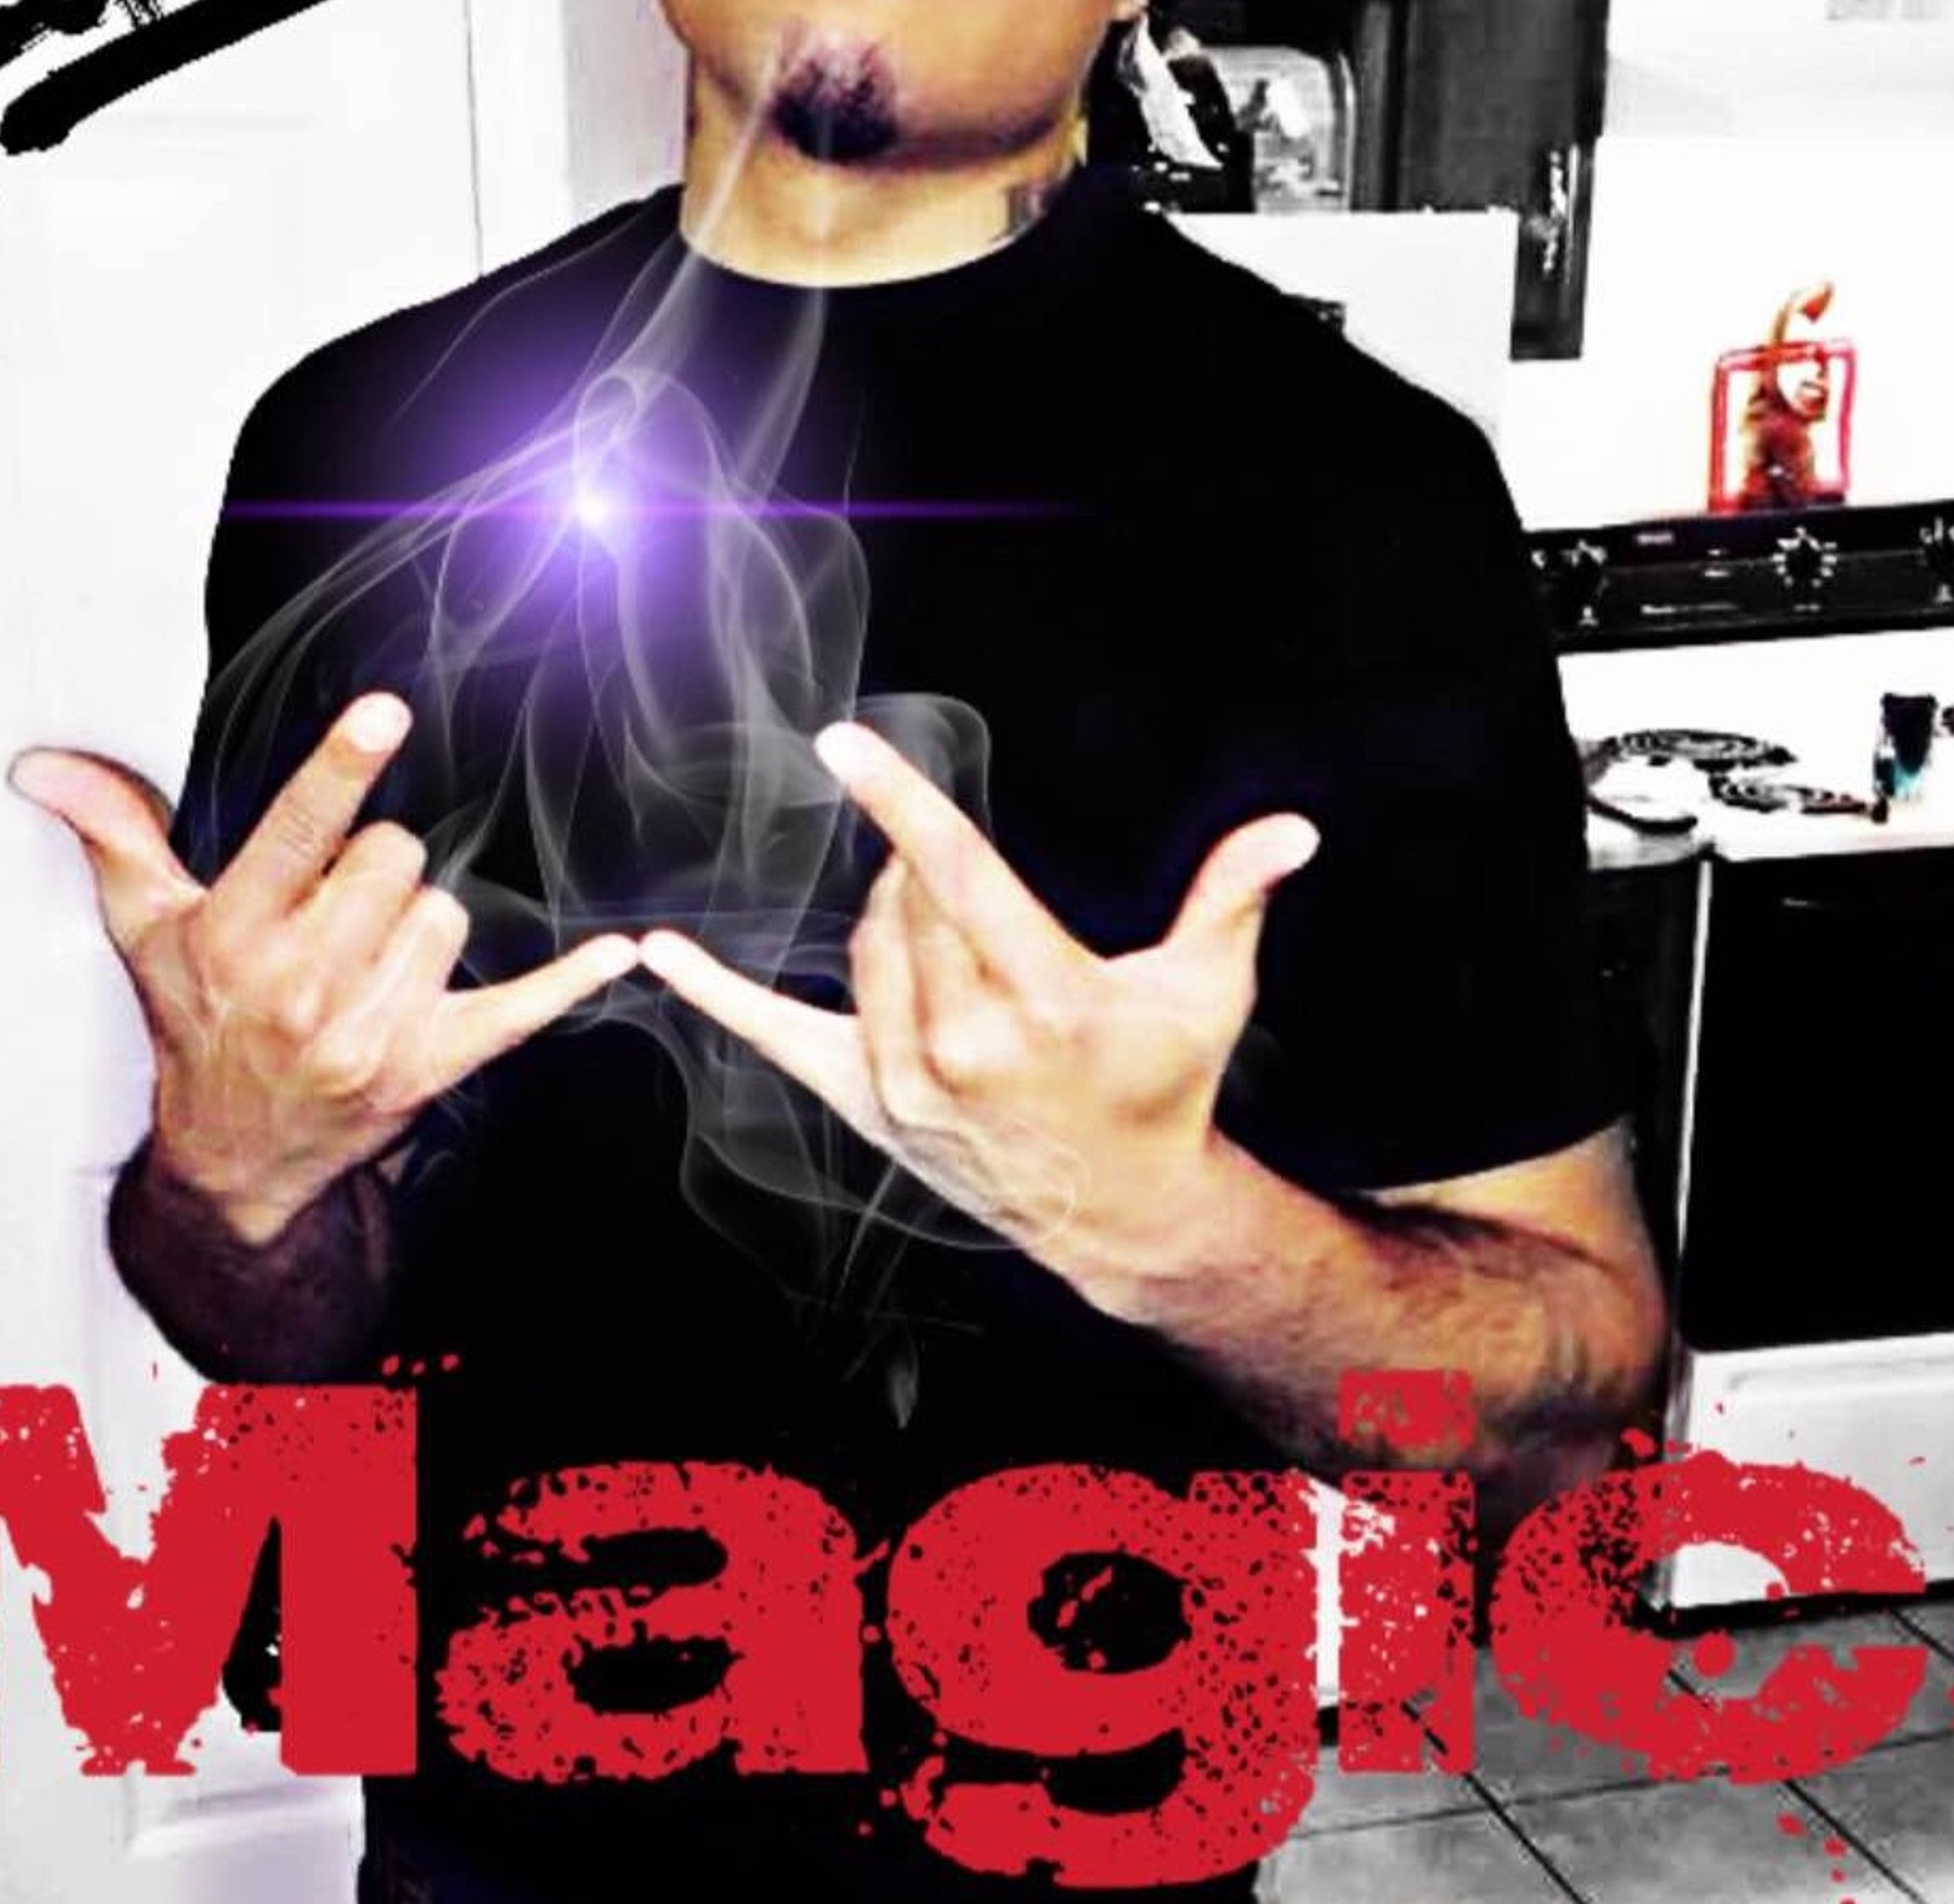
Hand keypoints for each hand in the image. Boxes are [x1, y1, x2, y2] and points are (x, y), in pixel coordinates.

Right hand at [8, 693, 637, 1245]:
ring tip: (366, 962)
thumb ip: (113, 834)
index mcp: (234, 936)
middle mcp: (300, 986)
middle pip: (395, 858)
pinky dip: (567, 983)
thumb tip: (46, 765)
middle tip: (335, 911)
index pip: (296, 833)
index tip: (383, 715)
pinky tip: (618, 955)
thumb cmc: (196, 1024)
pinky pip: (517, 1011)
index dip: (340, 770)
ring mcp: (367, 1033)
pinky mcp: (426, 1069)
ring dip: (417, 926)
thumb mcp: (144, 931)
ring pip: (445, 915)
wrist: (234, 1160)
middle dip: (374, 869)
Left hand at [639, 722, 1317, 1293]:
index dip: (898, 799)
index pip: (954, 876)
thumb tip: (1295, 828)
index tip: (843, 740)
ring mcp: (905, 1083)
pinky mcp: (866, 1106)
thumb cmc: (1165, 1084)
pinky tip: (657, 951)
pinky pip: (775, 1036)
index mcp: (1043, 999)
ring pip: (863, 948)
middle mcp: (963, 1043)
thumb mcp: (1207, 991)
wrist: (1121, 1213)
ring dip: (890, 911)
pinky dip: (716, 992)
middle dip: (923, 862)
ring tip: (939, 915)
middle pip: (905, 901)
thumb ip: (1234, 899)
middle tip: (955, 865)